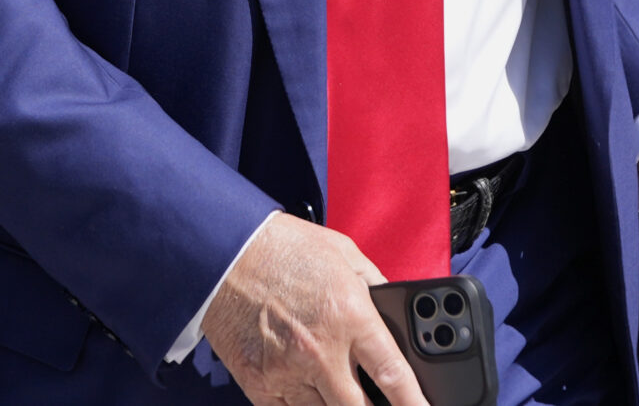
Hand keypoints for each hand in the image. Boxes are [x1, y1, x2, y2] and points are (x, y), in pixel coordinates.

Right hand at [200, 215, 426, 405]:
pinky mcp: (259, 383)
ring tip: (339, 387)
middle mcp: (321, 350)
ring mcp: (287, 371)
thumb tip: (396, 313)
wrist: (224, 251)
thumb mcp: (344, 254)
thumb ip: (375, 287)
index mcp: (350, 315)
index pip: (394, 375)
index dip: (414, 403)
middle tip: (379, 404)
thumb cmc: (284, 248)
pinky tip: (311, 395)